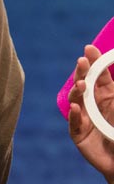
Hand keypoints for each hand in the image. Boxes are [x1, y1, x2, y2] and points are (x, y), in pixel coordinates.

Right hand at [68, 44, 113, 183]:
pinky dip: (74, 116)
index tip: (89, 49)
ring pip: (77, 101)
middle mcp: (94, 105)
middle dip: (82, 73)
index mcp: (108, 96)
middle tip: (81, 62)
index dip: (94, 63)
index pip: (99, 76)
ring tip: (81, 85)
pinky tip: (76, 108)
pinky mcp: (78, 134)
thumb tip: (110, 78)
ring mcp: (84, 119)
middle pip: (85, 85)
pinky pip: (74, 123)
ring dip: (77, 92)